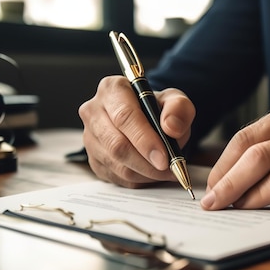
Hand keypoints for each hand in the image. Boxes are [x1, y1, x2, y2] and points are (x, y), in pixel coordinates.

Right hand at [78, 76, 194, 187]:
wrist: (147, 120)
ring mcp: (90, 138)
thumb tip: (172, 127)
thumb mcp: (175, 100)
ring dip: (146, 173)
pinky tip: (153, 174)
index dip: (145, 141)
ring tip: (168, 172)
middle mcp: (94, 112)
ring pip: (116, 164)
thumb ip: (179, 108)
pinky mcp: (93, 159)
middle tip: (169, 170)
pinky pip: (116, 177)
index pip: (124, 117)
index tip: (164, 158)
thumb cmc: (157, 109)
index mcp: (112, 89)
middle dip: (146, 163)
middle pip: (117, 145)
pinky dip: (139, 180)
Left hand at [201, 92, 269, 209]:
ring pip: (262, 158)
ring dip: (234, 184)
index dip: (225, 159)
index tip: (214, 181)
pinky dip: (261, 193)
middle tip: (210, 197)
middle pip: (249, 142)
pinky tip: (250, 205)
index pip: (251, 132)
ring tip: (222, 204)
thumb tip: (246, 172)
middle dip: (223, 173)